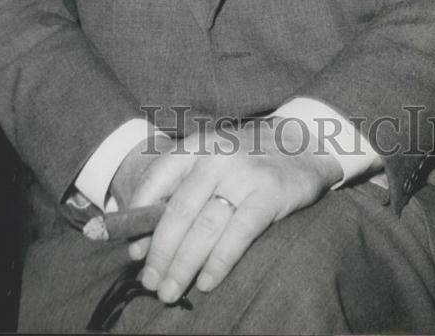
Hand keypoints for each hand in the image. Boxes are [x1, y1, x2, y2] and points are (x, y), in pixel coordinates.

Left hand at [127, 119, 340, 303]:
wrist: (303, 143)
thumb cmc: (246, 160)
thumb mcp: (212, 163)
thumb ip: (178, 195)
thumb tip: (139, 246)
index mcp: (198, 145)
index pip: (158, 177)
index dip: (139, 215)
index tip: (131, 248)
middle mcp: (218, 156)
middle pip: (179, 210)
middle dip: (160, 252)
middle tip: (149, 282)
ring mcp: (245, 173)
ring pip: (205, 226)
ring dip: (183, 264)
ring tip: (169, 291)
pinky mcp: (271, 193)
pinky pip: (239, 234)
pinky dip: (219, 262)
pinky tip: (205, 282)